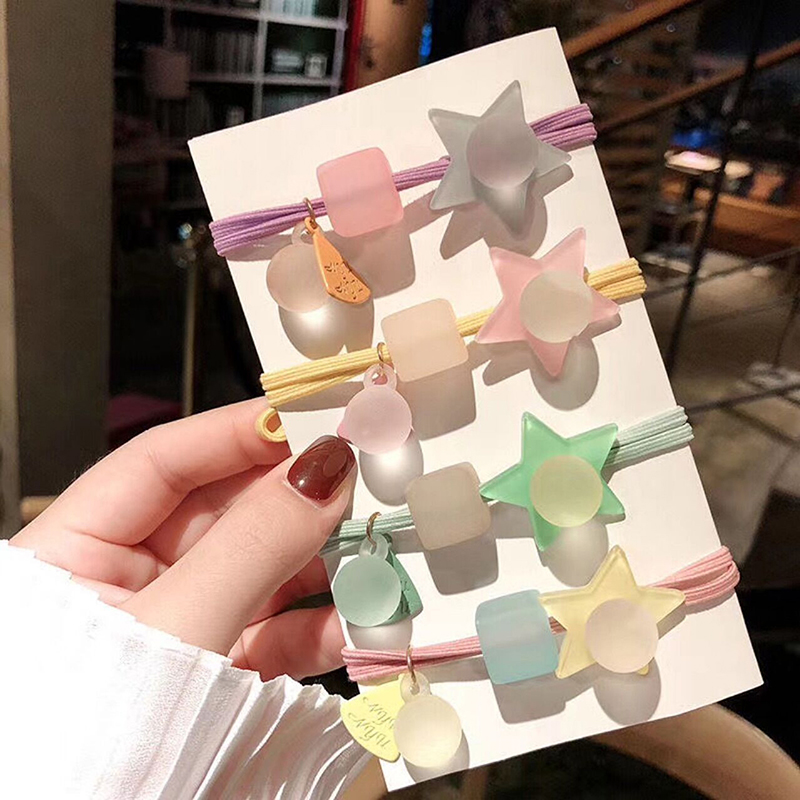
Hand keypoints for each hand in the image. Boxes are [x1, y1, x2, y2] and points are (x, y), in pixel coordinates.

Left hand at [12, 399, 355, 680]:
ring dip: (324, 566)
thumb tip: (327, 466)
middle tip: (368, 482)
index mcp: (78, 548)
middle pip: (224, 513)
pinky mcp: (217, 671)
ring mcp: (180, 625)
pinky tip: (364, 625)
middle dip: (298, 503)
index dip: (240, 433)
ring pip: (261, 571)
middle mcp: (127, 579)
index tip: (315, 418)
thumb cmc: (86, 741)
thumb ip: (252, 545)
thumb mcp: (175, 631)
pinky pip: (274, 632)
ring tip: (382, 553)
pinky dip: (321, 628)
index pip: (164, 462)